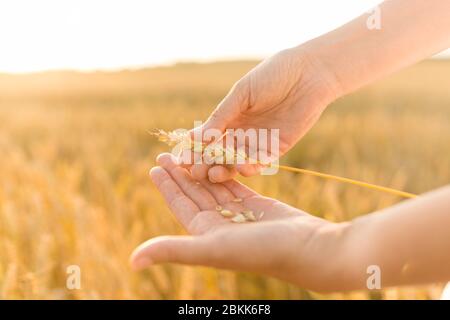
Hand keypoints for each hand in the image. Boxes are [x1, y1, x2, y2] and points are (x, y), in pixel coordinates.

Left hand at [130, 153, 349, 290]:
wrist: (308, 249)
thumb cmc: (260, 251)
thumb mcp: (212, 249)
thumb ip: (173, 251)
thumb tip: (132, 262)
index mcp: (206, 234)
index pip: (180, 206)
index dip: (167, 187)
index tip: (155, 166)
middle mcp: (220, 225)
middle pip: (195, 193)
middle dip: (181, 173)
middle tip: (166, 152)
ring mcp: (240, 214)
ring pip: (215, 185)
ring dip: (202, 168)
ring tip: (190, 149)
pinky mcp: (258, 204)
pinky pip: (236, 182)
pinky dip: (226, 169)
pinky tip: (217, 155)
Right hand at [187, 46, 340, 182]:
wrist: (309, 73)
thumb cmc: (273, 75)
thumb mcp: (242, 93)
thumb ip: (221, 116)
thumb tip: (195, 137)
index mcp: (229, 117)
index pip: (207, 138)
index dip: (194, 149)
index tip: (181, 158)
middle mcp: (242, 132)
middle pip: (220, 154)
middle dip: (207, 163)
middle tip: (196, 172)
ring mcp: (258, 142)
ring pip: (238, 162)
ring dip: (226, 169)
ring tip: (215, 174)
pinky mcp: (277, 148)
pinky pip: (261, 162)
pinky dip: (251, 167)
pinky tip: (243, 168)